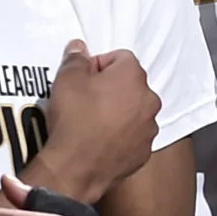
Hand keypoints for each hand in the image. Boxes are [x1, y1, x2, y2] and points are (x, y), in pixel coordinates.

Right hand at [36, 39, 159, 201]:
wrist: (76, 168)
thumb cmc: (73, 118)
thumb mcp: (66, 79)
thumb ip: (76, 59)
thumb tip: (80, 48)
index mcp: (133, 76)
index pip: (120, 58)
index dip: (99, 65)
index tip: (83, 79)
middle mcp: (149, 99)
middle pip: (130, 84)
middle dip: (112, 88)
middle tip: (87, 100)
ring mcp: (150, 128)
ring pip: (134, 111)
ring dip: (119, 112)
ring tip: (94, 123)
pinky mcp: (145, 152)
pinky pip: (134, 136)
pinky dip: (121, 135)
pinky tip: (101, 141)